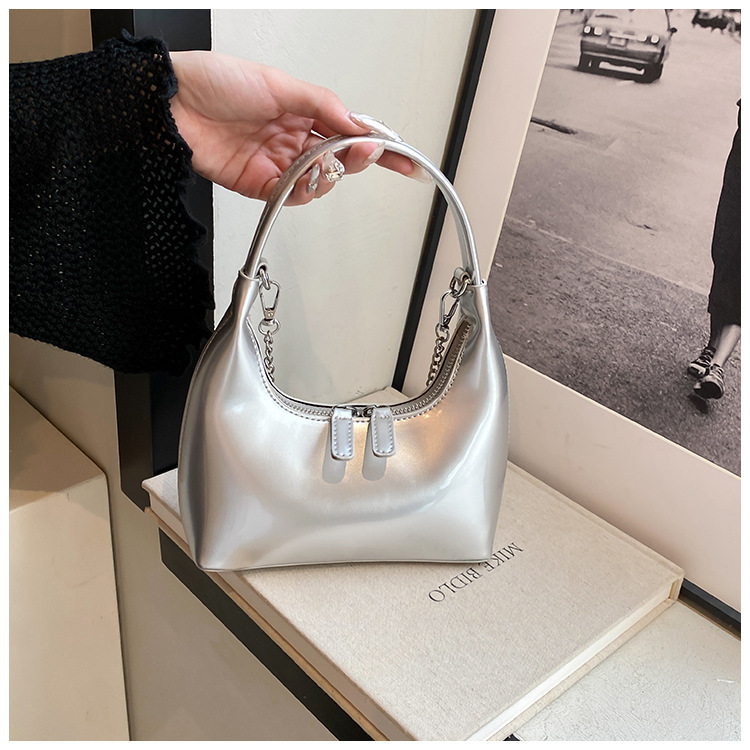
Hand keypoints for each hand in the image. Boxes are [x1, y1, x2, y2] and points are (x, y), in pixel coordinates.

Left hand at [169, 51, 417, 204]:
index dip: (375, 144)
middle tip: (367, 154)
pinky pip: (292, 195)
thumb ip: (320, 104)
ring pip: (319, 180)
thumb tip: (354, 121)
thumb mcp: (278, 83)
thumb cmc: (214, 83)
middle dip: (357, 158)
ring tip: (325, 161)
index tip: (401, 156)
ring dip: (328, 174)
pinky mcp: (260, 184)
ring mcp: (277, 162)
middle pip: (338, 158)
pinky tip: (305, 177)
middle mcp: (291, 138)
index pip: (347, 129)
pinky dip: (304, 189)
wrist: (172, 105)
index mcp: (299, 109)